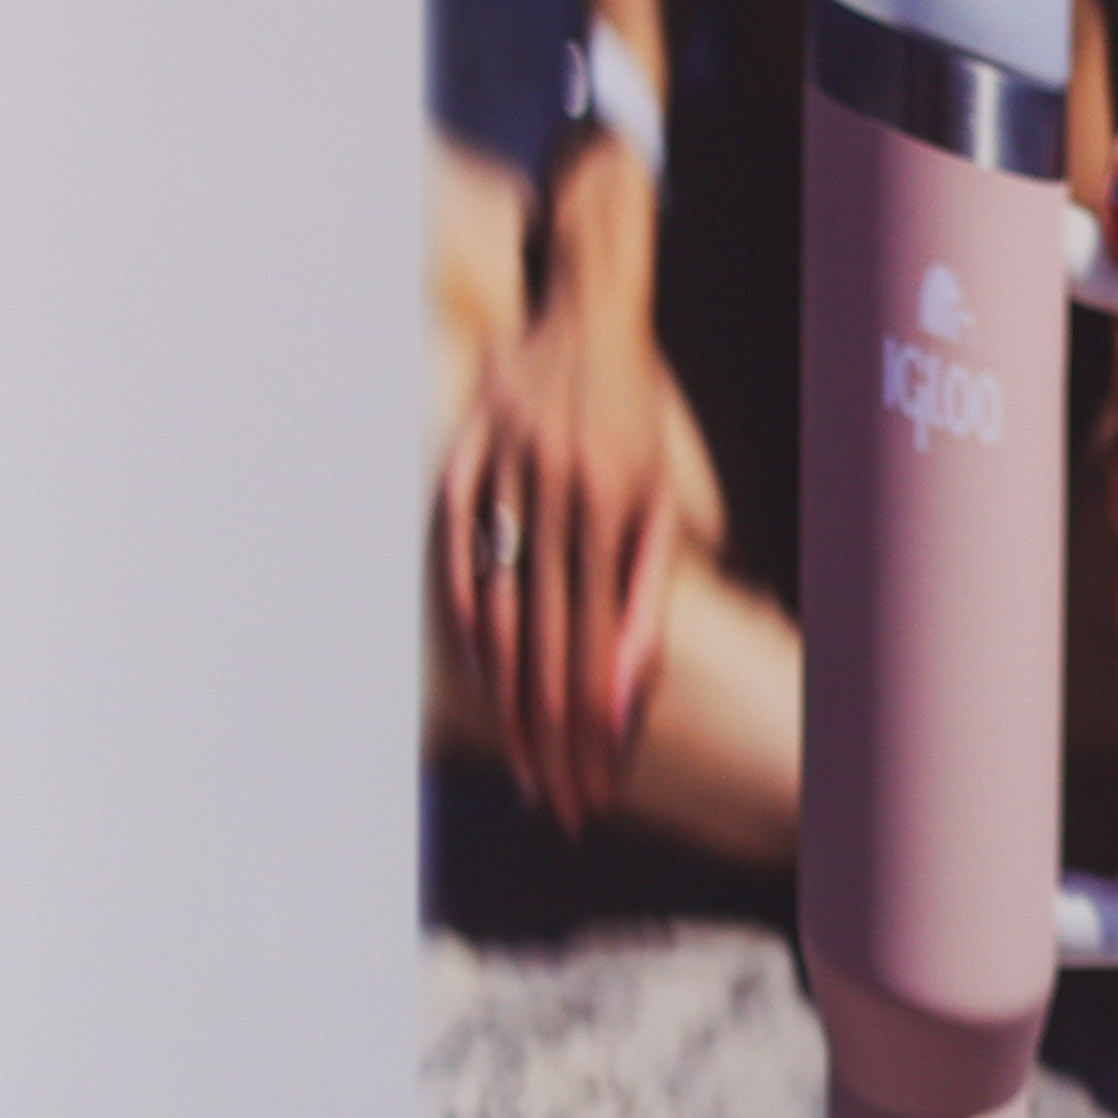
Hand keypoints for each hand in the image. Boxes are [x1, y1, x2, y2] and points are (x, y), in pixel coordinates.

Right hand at [437, 133, 682, 831]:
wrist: (589, 308)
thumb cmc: (636, 415)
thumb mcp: (663, 498)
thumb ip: (646, 597)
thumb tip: (625, 697)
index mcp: (614, 513)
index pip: (597, 657)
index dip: (593, 736)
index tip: (594, 796)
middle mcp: (557, 503)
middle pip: (547, 656)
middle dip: (556, 744)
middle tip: (563, 809)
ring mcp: (504, 485)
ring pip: (497, 622)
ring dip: (509, 707)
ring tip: (527, 771)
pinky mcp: (463, 466)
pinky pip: (454, 565)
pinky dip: (463, 631)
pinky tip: (478, 686)